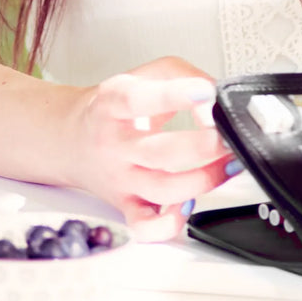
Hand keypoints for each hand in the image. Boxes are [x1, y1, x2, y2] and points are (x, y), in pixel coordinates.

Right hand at [68, 57, 238, 240]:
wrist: (73, 138)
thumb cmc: (115, 106)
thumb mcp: (145, 74)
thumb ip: (184, 76)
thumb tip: (214, 98)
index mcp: (113, 104)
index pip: (138, 100)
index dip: (175, 96)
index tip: (206, 93)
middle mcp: (114, 144)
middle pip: (160, 152)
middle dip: (203, 146)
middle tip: (228, 135)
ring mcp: (120, 178)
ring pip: (162, 190)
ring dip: (204, 180)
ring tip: (228, 163)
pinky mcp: (125, 204)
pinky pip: (145, 226)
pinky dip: (170, 223)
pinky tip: (190, 204)